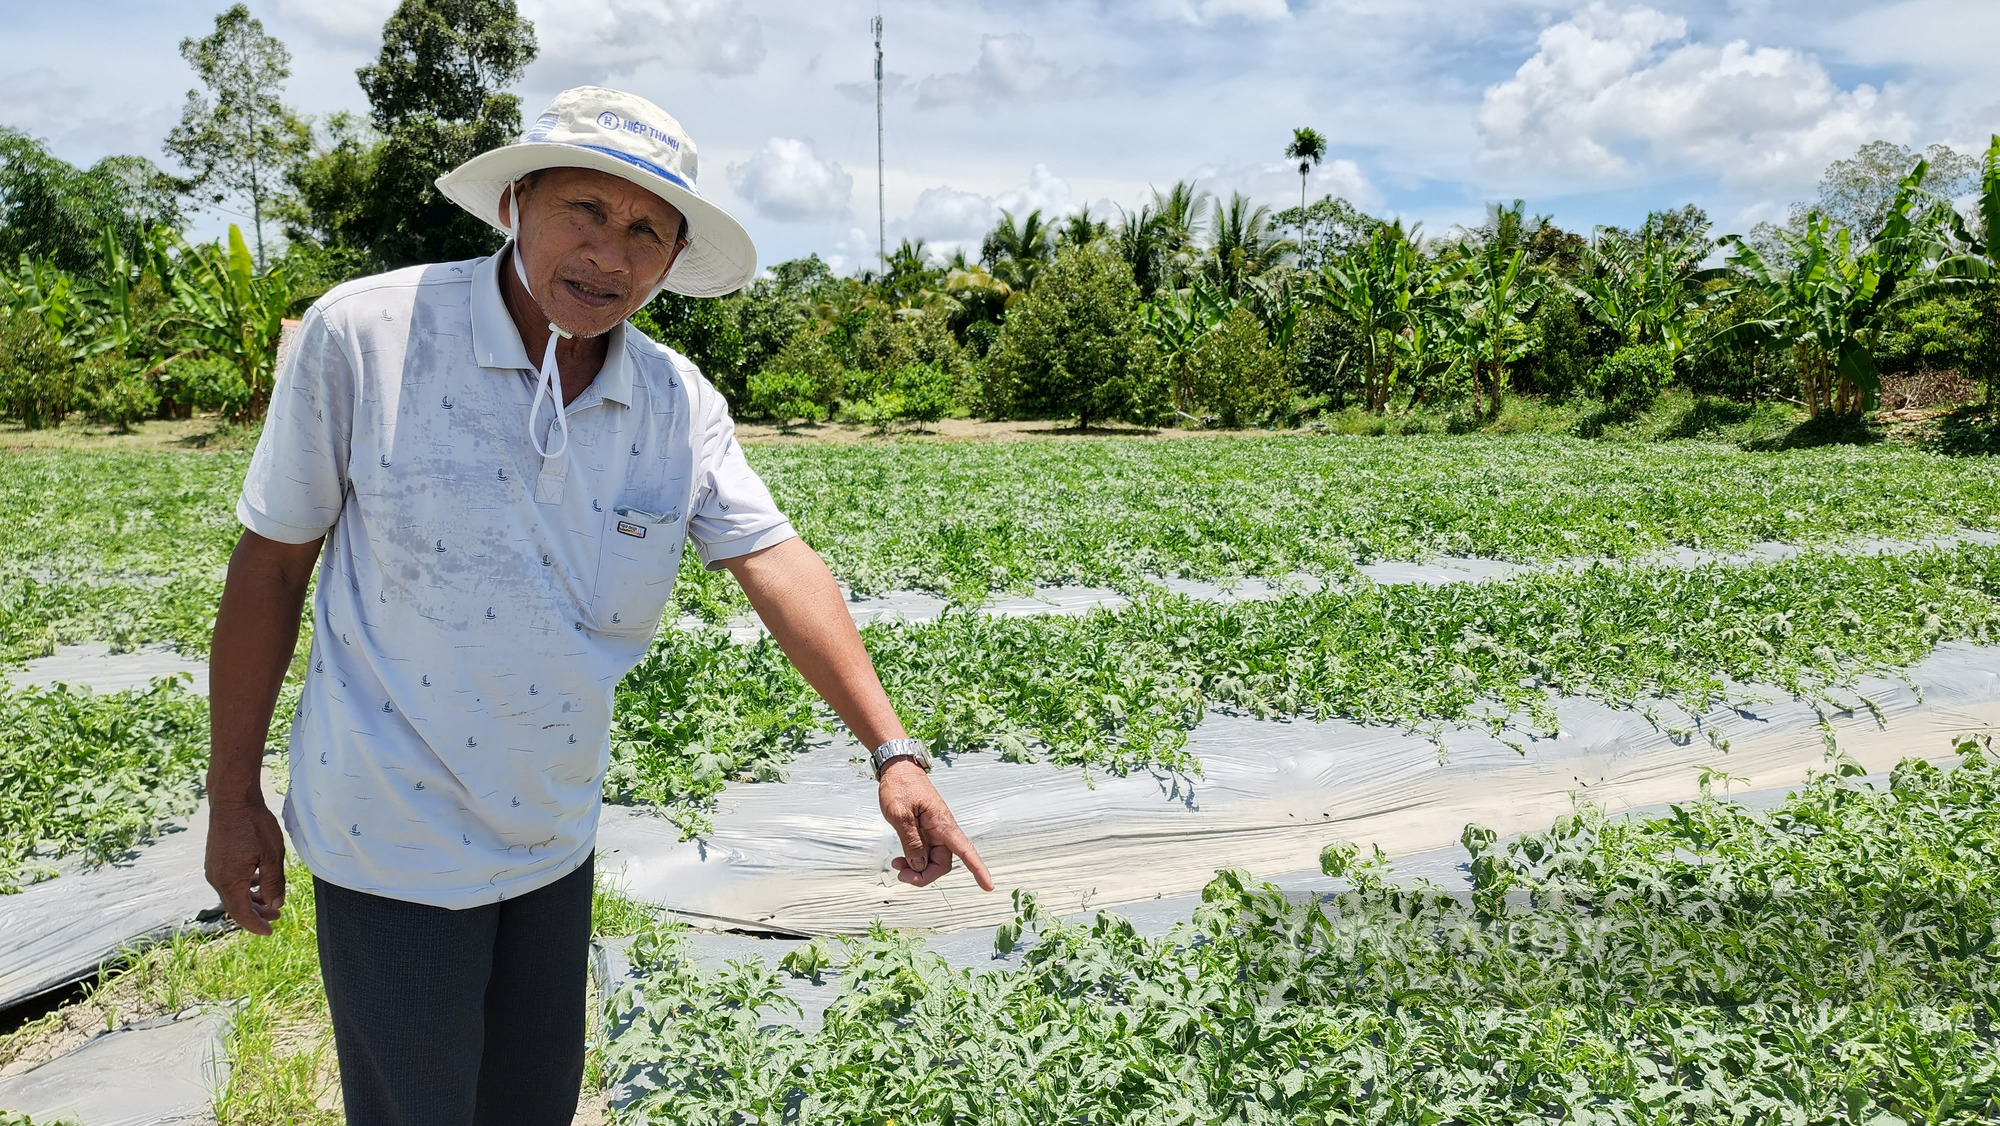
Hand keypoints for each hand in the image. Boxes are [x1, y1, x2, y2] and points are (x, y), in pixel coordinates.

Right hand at [205, 797, 286, 935]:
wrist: (232, 800)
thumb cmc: (253, 825)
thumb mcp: (272, 856)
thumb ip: (274, 883)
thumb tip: (276, 904)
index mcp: (229, 881)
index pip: (241, 913)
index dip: (255, 925)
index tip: (270, 931)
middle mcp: (216, 878)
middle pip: (236, 905)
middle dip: (257, 913)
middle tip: (277, 916)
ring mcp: (214, 868)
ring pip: (233, 892)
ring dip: (251, 899)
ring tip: (271, 900)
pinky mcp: (215, 859)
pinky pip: (230, 880)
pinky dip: (245, 886)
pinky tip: (258, 881)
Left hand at [877, 760, 992, 889]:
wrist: (897, 769)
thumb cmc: (901, 786)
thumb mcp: (900, 815)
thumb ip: (911, 842)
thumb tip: (920, 866)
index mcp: (943, 825)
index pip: (966, 851)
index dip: (979, 870)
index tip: (989, 886)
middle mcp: (942, 831)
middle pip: (942, 864)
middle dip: (924, 875)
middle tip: (901, 875)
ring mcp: (933, 833)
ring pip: (932, 862)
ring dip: (916, 869)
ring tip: (897, 865)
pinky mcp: (924, 833)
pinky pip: (923, 854)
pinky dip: (912, 861)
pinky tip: (900, 859)